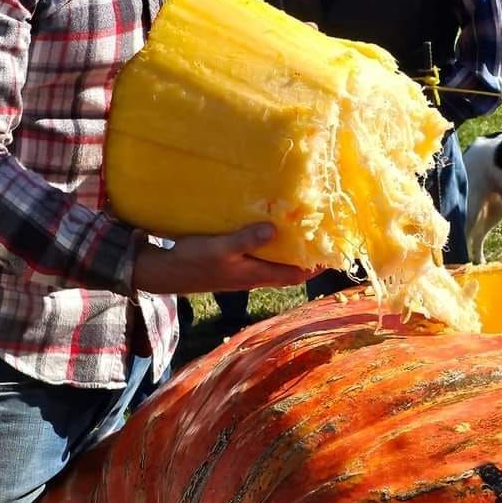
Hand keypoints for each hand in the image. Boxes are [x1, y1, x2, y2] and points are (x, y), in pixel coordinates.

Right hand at [133, 222, 312, 296]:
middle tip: (323, 235)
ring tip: (302, 228)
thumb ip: (247, 240)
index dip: (317, 266)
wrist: (166, 271)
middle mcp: (254, 275)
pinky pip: (260, 255)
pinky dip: (270, 244)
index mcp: (257, 275)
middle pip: (290, 268)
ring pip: (275, 261)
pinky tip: (267, 227)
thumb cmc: (194, 261)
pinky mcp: (233, 263)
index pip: (296, 275)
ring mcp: (244, 270)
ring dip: (289, 249)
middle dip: (307, 256)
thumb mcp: (221, 248)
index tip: (335, 253)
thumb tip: (274, 229)